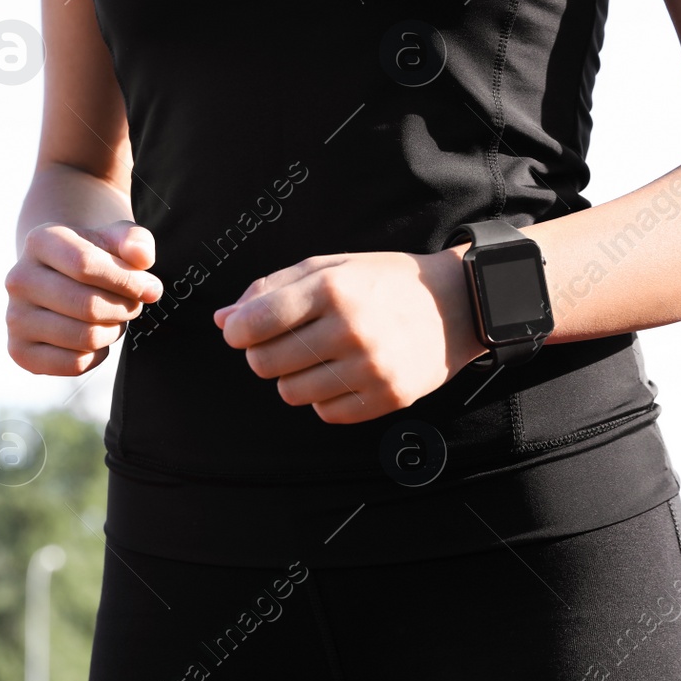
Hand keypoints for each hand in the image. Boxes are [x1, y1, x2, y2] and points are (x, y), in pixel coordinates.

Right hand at [6, 221, 162, 375]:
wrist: (62, 276)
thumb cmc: (96, 256)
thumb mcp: (118, 239)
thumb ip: (136, 241)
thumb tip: (141, 258)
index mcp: (40, 241)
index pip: (86, 265)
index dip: (127, 281)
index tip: (151, 288)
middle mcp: (19, 279)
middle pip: (87, 306)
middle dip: (124, 308)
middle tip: (133, 304)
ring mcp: (15, 317)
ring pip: (85, 338)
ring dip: (113, 331)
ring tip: (113, 317)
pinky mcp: (20, 351)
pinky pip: (74, 364)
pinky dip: (97, 355)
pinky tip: (97, 337)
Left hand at [212, 248, 484, 423]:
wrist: (457, 304)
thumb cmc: (384, 281)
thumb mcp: (329, 267)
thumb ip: (271, 289)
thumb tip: (224, 320)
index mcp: (333, 290)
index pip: (255, 323)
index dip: (238, 331)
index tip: (241, 330)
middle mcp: (351, 330)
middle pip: (265, 364)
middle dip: (263, 354)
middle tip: (287, 341)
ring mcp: (371, 368)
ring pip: (291, 393)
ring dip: (294, 377)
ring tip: (320, 355)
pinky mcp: (387, 398)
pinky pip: (325, 413)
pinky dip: (325, 397)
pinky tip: (344, 373)